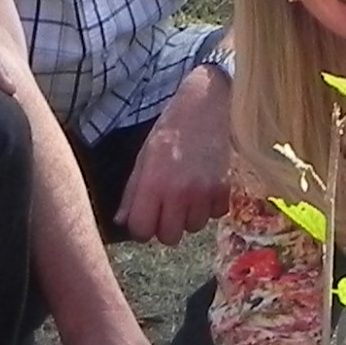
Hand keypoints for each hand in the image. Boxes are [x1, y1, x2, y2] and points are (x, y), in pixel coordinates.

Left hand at [115, 64, 234, 244]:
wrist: (206, 107)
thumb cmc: (171, 131)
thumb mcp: (144, 158)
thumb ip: (132, 192)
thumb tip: (120, 221)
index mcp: (153, 183)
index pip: (142, 230)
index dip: (141, 227)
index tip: (146, 217)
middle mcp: (179, 192)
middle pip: (169, 237)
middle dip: (166, 226)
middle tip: (167, 208)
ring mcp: (204, 193)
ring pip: (193, 228)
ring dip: (189, 216)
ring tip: (188, 192)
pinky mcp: (224, 189)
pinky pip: (215, 215)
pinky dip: (210, 206)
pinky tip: (205, 186)